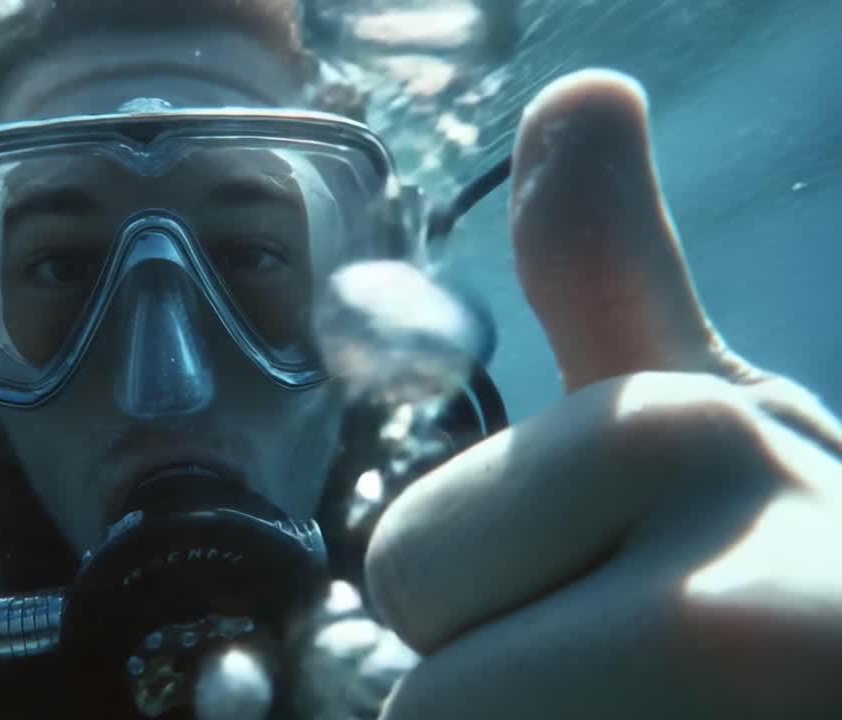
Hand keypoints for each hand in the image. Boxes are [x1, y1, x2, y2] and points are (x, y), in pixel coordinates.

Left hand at [365, 69, 841, 717]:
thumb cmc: (800, 572)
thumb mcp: (709, 416)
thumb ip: (609, 275)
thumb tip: (581, 87)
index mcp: (683, 441)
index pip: (411, 570)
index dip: (491, 596)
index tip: (623, 588)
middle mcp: (735, 606)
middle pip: (429, 698)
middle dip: (516, 696)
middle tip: (653, 684)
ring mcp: (749, 706)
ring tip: (676, 719)